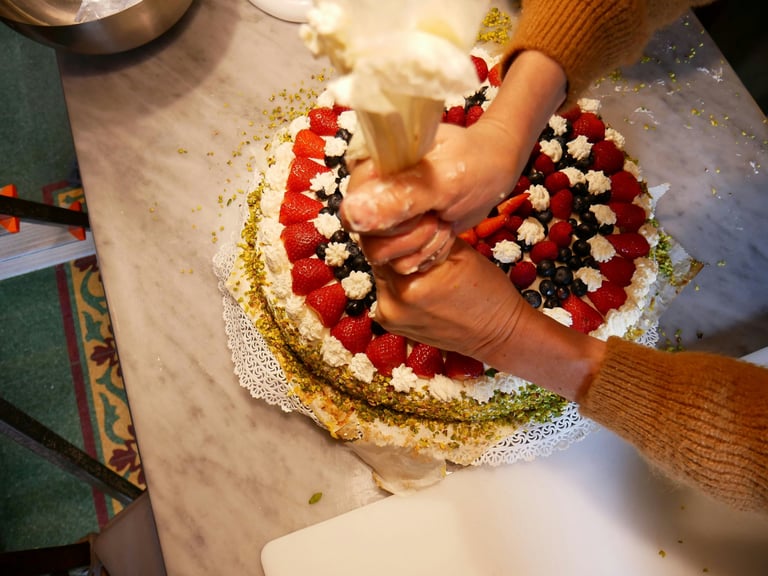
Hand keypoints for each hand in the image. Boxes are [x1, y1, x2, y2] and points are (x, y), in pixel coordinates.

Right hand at [342, 121, 519, 273]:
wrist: (493, 170)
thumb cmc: (472, 164)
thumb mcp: (443, 180)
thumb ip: (399, 197)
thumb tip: (353, 215)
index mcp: (370, 168)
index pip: (353, 213)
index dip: (389, 221)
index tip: (423, 208)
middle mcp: (368, 193)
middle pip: (368, 238)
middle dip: (411, 234)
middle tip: (438, 213)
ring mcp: (383, 216)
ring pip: (382, 255)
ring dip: (422, 246)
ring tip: (442, 222)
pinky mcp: (398, 236)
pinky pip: (400, 263)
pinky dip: (428, 254)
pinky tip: (442, 233)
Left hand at [372, 240, 604, 400]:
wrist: (499, 334)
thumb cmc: (487, 289)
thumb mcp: (459, 250)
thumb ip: (425, 235)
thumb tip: (404, 217)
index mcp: (409, 282)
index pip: (382, 240)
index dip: (393, 226)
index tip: (404, 218)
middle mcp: (391, 302)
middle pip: (377, 258)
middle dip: (392, 244)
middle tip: (412, 236)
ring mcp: (389, 317)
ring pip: (381, 274)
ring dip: (393, 263)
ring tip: (417, 259)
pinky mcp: (391, 325)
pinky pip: (386, 292)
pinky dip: (396, 282)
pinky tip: (417, 279)